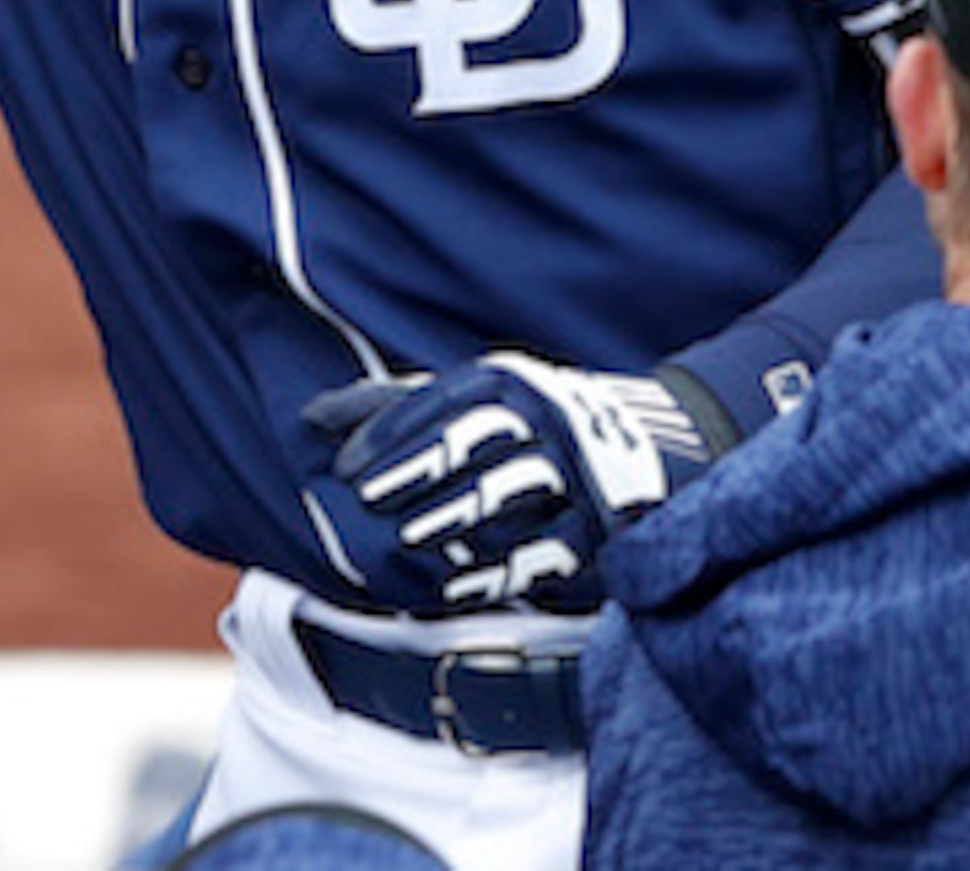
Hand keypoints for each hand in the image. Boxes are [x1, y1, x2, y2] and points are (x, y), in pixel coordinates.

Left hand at [302, 352, 717, 614]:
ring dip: (452, 519)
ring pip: (506, 495)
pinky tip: (451, 585)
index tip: (345, 467)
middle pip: (472, 444)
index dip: (389, 433)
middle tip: (368, 498)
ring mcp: (575, 474)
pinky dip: (491, 573)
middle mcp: (544, 422)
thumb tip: (312, 415)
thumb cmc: (533, 424)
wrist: (657, 449)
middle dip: (416, 472)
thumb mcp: (475, 401)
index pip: (441, 403)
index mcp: (510, 385)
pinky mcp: (598, 529)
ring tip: (408, 538)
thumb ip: (396, 407)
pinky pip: (541, 553)